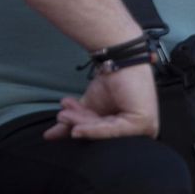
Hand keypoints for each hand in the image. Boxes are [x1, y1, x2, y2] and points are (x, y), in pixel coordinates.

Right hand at [42, 64, 159, 140]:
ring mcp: (144, 128)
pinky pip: (113, 130)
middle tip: (61, 117)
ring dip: (81, 124)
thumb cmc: (110, 81)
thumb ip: (75, 122)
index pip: (100, 135)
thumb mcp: (88, 106)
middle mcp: (139, 131)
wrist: (120, 58)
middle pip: (101, 134)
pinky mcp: (143, 122)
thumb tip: (50, 135)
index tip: (59, 122)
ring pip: (104, 132)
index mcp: (128, 129)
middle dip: (78, 125)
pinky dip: (93, 129)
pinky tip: (77, 128)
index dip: (79, 129)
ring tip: (64, 115)